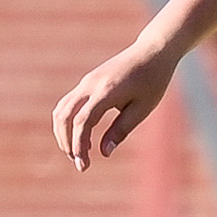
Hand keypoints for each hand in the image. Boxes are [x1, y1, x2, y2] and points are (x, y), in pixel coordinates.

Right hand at [55, 40, 177, 170]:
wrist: (153, 51)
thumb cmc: (152, 81)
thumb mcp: (142, 108)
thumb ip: (121, 130)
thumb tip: (104, 153)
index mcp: (107, 91)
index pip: (83, 122)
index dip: (79, 145)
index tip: (83, 165)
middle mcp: (91, 84)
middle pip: (65, 115)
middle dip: (66, 141)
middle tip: (78, 162)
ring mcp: (87, 81)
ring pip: (62, 108)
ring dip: (63, 132)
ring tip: (77, 152)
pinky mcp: (88, 81)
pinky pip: (69, 102)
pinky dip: (69, 121)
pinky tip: (82, 136)